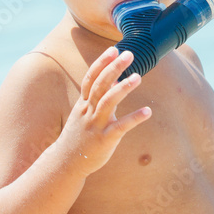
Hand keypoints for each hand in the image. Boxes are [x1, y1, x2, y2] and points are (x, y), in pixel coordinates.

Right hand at [57, 49, 150, 177]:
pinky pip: (120, 127)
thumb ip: (100, 97)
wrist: (66, 163)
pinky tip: (148, 111)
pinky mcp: (104, 140)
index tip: (113, 49)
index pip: (91, 78)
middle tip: (129, 54)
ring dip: (123, 88)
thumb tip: (115, 80)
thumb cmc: (79, 135)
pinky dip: (134, 118)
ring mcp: (95, 125)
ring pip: (108, 102)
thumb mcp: (86, 113)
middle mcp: (88, 111)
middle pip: (100, 85)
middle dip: (114, 68)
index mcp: (84, 103)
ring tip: (138, 77)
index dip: (101, 63)